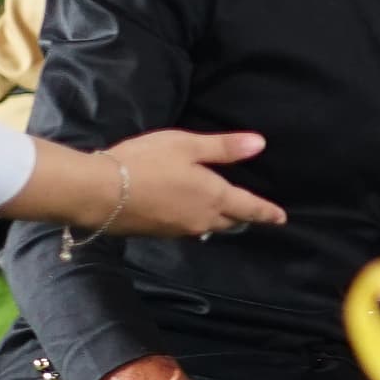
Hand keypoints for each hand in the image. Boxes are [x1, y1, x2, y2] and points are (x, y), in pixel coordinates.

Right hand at [104, 131, 286, 237]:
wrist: (98, 192)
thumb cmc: (146, 162)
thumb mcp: (187, 145)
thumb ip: (224, 148)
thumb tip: (260, 145)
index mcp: (215, 198)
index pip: (250, 208)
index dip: (267, 212)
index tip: (281, 218)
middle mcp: (201, 220)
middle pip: (230, 221)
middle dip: (242, 218)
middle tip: (251, 214)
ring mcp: (178, 230)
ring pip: (207, 228)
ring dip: (218, 222)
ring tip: (223, 215)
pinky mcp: (157, 233)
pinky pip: (185, 229)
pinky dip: (194, 222)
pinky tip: (186, 215)